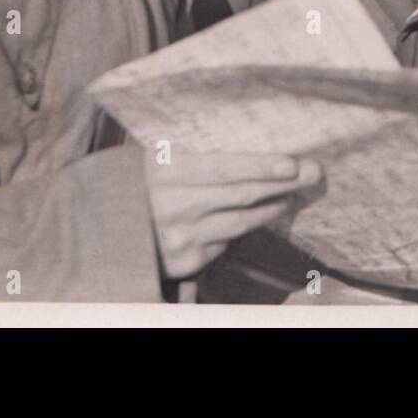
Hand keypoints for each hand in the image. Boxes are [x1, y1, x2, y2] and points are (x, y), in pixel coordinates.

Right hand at [144, 151, 322, 280]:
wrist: (103, 229)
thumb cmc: (143, 186)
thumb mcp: (159, 161)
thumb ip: (200, 158)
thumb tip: (259, 154)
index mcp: (165, 171)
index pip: (225, 168)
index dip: (261, 166)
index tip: (292, 164)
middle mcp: (172, 206)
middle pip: (242, 195)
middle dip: (283, 184)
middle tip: (314, 173)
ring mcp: (180, 237)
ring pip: (241, 222)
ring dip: (273, 207)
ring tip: (293, 195)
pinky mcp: (186, 262)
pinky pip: (226, 242)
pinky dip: (242, 229)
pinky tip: (255, 217)